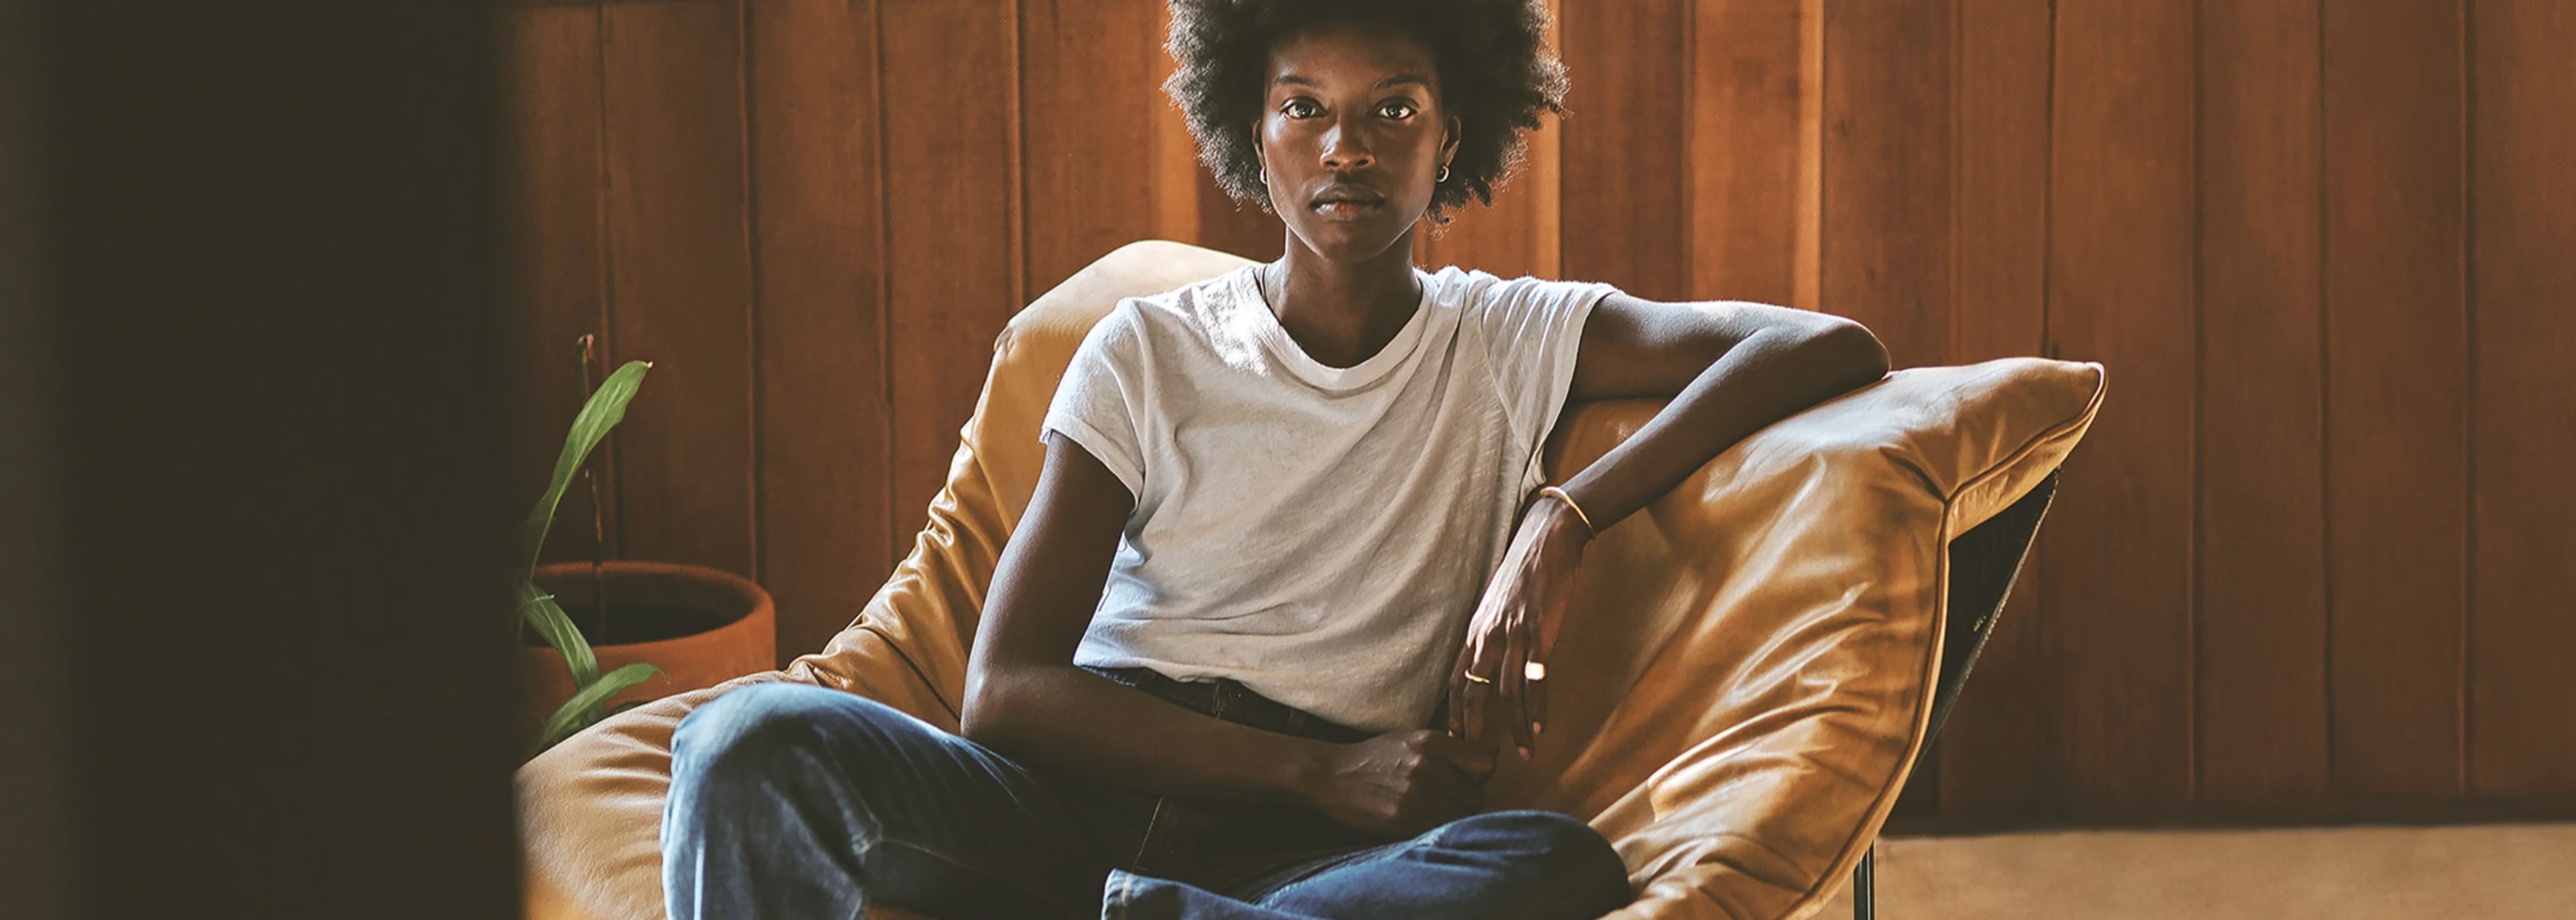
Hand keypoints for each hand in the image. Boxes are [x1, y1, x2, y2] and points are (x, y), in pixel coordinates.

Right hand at [1301, 729, 1499, 837]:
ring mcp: (1415, 795)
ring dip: (1449, 817)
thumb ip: (1450, 749)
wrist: (1331, 775)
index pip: (1486, 763)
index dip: (1481, 774)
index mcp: (1432, 742)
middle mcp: (1427, 766)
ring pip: (1458, 817)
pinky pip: (1436, 830)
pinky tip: (1415, 817)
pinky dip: (1431, 827)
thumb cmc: (1376, 757)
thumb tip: (1495, 756)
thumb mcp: (1412, 740)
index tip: (1470, 778)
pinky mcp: (1402, 819)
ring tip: (1428, 808)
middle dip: (1464, 800)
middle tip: (1442, 797)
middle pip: (1475, 797)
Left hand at [1447, 493, 1589, 759]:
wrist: (1548, 539)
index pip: (1456, 678)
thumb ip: (1490, 632)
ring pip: (1506, 692)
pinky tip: (1541, 726)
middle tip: (1478, 759)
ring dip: (1515, 727)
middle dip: (1475, 728)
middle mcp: (1488, 634)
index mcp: (1475, 629)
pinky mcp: (1539, 632)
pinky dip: (1537, 706)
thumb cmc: (1524, 571)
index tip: (1455, 739)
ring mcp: (1513, 634)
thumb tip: (1489, 659)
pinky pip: (1535, 679)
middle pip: (1473, 691)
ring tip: (1524, 753)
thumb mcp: (1496, 602)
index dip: (1454, 712)